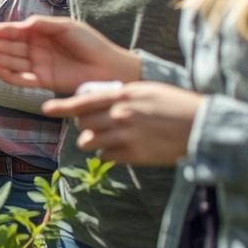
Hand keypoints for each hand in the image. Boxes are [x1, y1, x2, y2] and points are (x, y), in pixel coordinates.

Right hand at [0, 16, 139, 93]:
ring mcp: (39, 66)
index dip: (2, 30)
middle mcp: (38, 50)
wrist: (108, 66)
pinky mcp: (44, 82)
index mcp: (42, 34)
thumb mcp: (66, 27)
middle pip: (12, 46)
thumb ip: (44, 25)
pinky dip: (10, 76)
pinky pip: (23, 80)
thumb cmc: (90, 43)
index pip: (17, 31)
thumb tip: (23, 24)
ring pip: (14, 61)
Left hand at [42, 81, 202, 165]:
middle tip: (97, 124)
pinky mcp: (133, 155)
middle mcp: (120, 115)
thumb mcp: (145, 90)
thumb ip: (120, 95)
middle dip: (85, 125)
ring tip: (109, 138)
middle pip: (83, 124)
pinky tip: (122, 149)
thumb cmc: (175, 104)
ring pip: (90, 142)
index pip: (82, 101)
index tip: (47, 109)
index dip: (61, 106)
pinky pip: (106, 157)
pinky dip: (108, 154)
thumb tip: (99, 100)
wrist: (200, 126)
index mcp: (122, 95)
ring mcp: (125, 136)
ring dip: (94, 141)